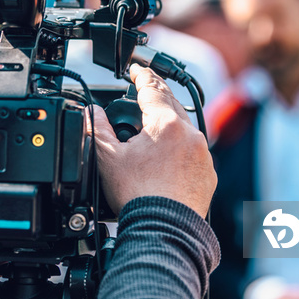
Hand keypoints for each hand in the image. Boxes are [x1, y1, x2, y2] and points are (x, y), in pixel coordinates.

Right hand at [90, 64, 216, 216]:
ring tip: (152, 126)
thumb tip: (92, 112)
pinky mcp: (207, 173)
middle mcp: (189, 135)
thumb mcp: (107, 157)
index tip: (135, 69)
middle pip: (171, 104)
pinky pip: (193, 150)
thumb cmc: (138, 196)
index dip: (140, 75)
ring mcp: (202, 154)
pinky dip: (180, 146)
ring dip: (169, 121)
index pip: (151, 88)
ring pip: (185, 127)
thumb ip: (98, 128)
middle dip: (156, 96)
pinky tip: (167, 156)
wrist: (163, 229)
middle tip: (143, 91)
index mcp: (165, 124)